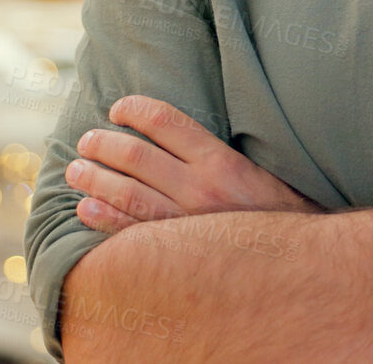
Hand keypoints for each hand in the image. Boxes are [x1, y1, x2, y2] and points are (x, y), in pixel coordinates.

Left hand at [66, 94, 322, 233]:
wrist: (297, 264)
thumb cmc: (272, 210)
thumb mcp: (249, 168)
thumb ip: (209, 152)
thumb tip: (164, 130)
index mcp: (219, 161)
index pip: (164, 120)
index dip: (132, 109)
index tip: (117, 109)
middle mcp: (200, 189)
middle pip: (135, 156)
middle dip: (101, 144)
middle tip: (86, 141)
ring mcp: (187, 224)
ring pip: (126, 193)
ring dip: (92, 178)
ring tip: (75, 169)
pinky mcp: (178, 254)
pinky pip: (131, 234)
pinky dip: (102, 218)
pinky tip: (85, 208)